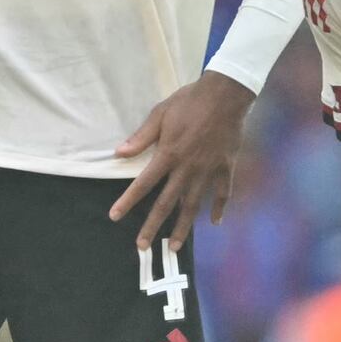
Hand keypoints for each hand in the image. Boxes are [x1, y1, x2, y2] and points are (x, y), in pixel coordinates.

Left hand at [108, 70, 252, 249]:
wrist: (226, 94)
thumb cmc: (189, 101)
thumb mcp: (160, 114)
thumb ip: (141, 137)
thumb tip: (119, 153)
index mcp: (168, 154)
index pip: (143, 183)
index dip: (127, 201)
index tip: (114, 216)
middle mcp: (187, 168)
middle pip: (166, 203)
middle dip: (152, 226)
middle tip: (142, 246)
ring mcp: (208, 170)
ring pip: (192, 205)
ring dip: (182, 228)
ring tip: (173, 247)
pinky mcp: (226, 167)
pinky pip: (222, 193)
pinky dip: (218, 208)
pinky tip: (214, 222)